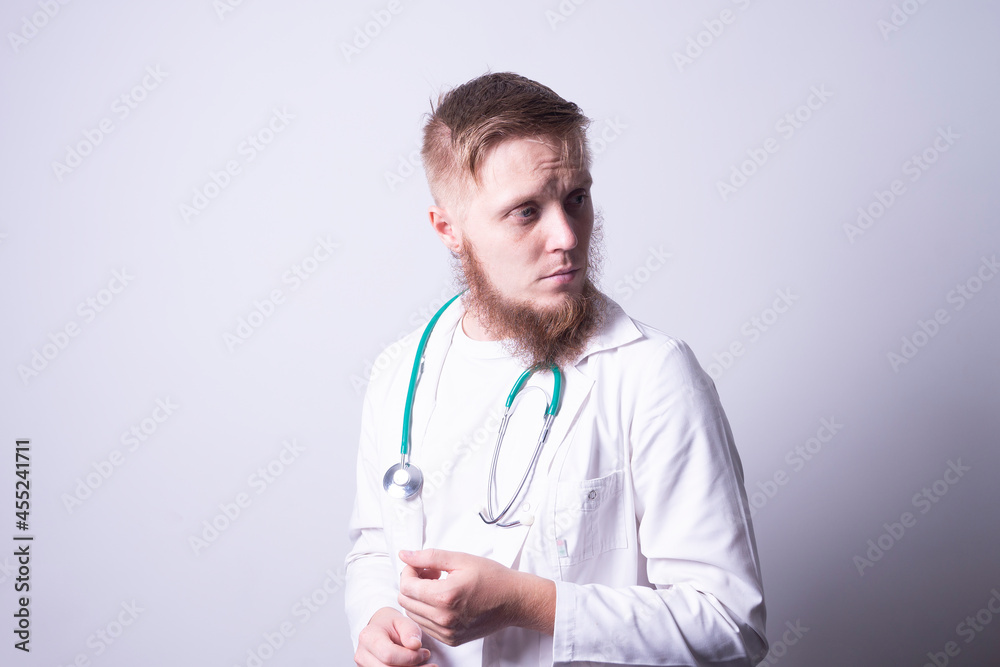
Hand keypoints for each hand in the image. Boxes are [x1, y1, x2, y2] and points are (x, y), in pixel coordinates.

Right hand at [354, 607, 436, 666]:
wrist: (381, 629)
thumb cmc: (393, 625)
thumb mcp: (403, 621)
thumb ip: (410, 631)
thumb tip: (415, 645)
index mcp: (368, 637)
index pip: (389, 655)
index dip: (410, 658)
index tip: (425, 652)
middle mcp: (363, 654)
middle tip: (429, 661)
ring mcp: (364, 666)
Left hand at [397, 548, 554, 646]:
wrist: (514, 601)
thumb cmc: (493, 578)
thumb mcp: (461, 559)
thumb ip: (429, 557)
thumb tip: (405, 555)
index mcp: (445, 597)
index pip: (406, 586)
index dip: (409, 571)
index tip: (421, 565)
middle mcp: (443, 619)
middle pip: (405, 601)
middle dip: (412, 583)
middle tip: (430, 573)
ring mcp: (447, 632)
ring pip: (413, 614)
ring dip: (418, 598)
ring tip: (438, 586)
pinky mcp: (450, 639)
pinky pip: (425, 625)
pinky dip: (427, 611)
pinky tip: (443, 600)